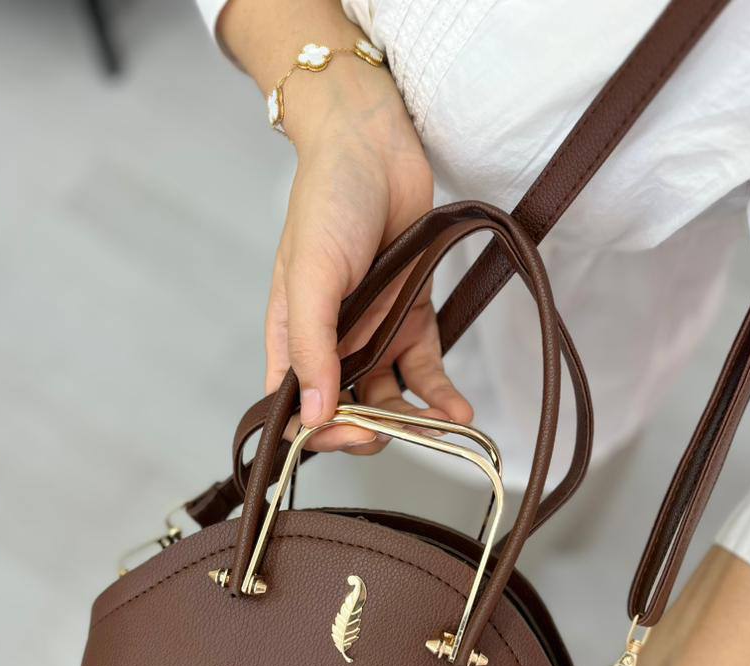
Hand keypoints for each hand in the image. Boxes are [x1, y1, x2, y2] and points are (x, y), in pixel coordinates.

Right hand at [265, 58, 471, 452]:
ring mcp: (373, 335)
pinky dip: (441, 396)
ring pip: (389, 400)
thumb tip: (314, 417)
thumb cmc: (329, 203)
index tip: (348, 433)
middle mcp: (331, 345)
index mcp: (292, 339)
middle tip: (394, 431)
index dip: (318, 433)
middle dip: (369, 432)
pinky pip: (425, 372)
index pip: (294, 411)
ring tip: (439, 428)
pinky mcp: (411, 320)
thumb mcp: (310, 277)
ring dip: (412, 421)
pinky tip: (457, 414)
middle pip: (345, 413)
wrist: (375, 147)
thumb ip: (310, 348)